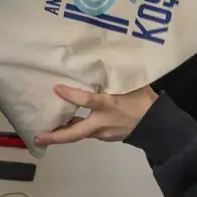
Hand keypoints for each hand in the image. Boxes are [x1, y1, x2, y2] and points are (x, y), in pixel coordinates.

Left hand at [35, 84, 158, 146]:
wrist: (158, 126)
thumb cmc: (143, 100)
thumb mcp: (129, 84)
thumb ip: (113, 74)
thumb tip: (99, 58)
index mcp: (108, 106)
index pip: (87, 101)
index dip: (71, 95)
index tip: (56, 88)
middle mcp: (102, 123)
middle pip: (75, 132)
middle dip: (55, 137)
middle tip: (38, 138)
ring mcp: (103, 134)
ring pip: (79, 133)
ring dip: (63, 132)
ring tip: (44, 131)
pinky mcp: (105, 137)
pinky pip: (87, 132)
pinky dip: (76, 127)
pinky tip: (67, 121)